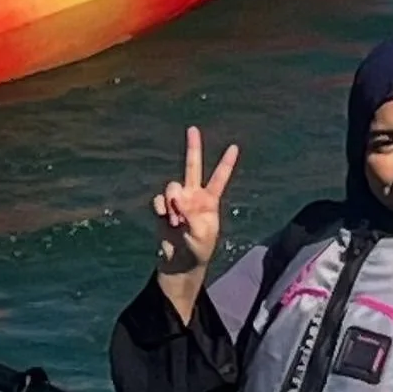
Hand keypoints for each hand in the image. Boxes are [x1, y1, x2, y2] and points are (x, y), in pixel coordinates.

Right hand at [153, 126, 238, 275]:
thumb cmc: (198, 249)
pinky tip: (167, 221)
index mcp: (210, 201)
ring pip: (171, 188)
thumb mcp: (202, 233)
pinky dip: (162, 210)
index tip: (234, 146)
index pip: (219, 178)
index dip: (226, 163)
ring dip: (172, 204)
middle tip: (193, 128)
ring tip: (177, 222)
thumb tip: (173, 196)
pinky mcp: (163, 209)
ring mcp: (177, 201)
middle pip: (192, 166)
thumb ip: (189, 212)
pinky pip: (159, 201)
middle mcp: (194, 196)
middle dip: (193, 147)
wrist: (180, 263)